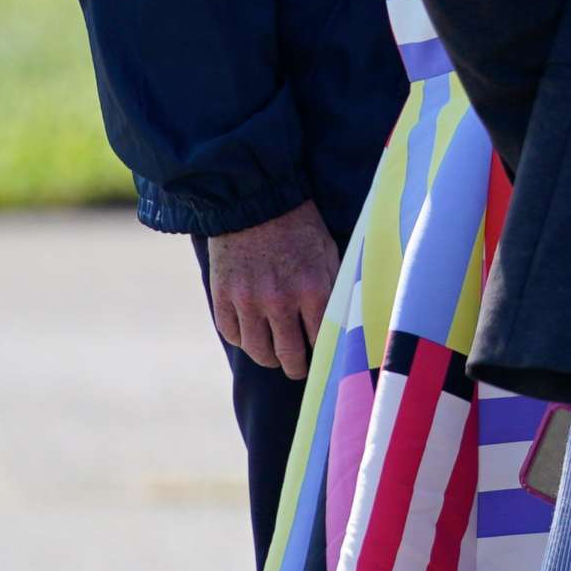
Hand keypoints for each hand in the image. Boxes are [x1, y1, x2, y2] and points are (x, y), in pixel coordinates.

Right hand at [205, 200, 337, 378]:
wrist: (256, 200)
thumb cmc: (301, 226)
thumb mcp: (330, 253)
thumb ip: (336, 288)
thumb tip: (348, 320)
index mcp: (313, 289)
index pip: (322, 341)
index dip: (325, 355)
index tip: (327, 361)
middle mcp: (280, 301)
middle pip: (289, 355)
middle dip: (297, 367)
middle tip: (300, 370)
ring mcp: (248, 301)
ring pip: (259, 351)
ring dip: (270, 359)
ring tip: (276, 358)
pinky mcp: (223, 296)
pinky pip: (232, 334)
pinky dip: (243, 340)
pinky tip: (253, 337)